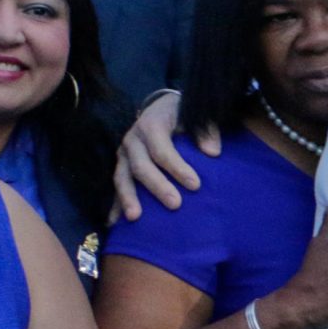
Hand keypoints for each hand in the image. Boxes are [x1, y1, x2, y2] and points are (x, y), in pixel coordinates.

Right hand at [112, 91, 223, 221]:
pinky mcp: (121, 166)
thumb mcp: (196, 114)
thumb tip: (213, 152)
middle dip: (157, 186)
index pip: (163, 150)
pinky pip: (117, 186)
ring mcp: (123, 154)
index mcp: (151, 125)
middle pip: (141, 166)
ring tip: (135, 218)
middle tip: (176, 205)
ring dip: (127, 198)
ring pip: (122, 177)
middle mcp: (132, 140)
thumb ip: (206, 131)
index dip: (178, 168)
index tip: (196, 185)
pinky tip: (114, 223)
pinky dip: (115, 204)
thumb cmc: (184, 113)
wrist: (163, 106)